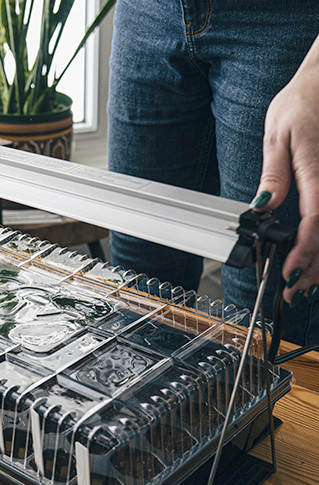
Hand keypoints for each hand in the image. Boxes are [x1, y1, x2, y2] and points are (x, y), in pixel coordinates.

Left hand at [255, 35, 318, 306]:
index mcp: (317, 163)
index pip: (317, 215)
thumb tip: (264, 205)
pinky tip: (317, 260)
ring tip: (305, 285)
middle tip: (293, 290)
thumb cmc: (302, 103)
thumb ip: (275, 172)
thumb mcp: (277, 133)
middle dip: (314, 266)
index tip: (289, 271)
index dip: (305, 249)